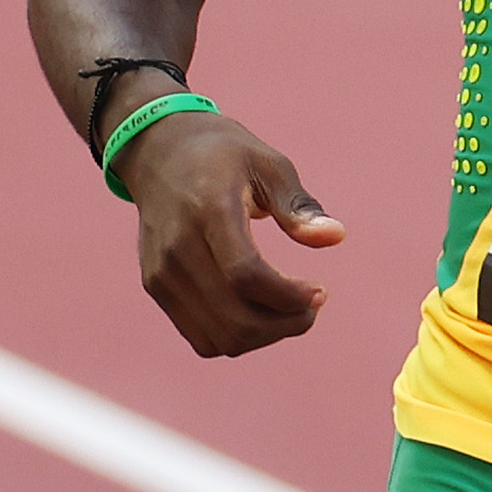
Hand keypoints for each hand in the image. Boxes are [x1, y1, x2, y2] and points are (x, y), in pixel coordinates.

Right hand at [116, 110, 345, 356]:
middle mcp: (178, 247)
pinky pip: (202, 337)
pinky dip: (238, 338)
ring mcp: (162, 272)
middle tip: (312, 306)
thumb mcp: (269, 164)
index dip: (288, 297)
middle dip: (285, 324)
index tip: (321, 292)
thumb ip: (298, 205)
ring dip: (265, 337)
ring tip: (291, 312)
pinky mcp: (156, 287)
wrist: (160, 152)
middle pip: (234, 318)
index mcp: (209, 211)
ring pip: (219, 338)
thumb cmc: (224, 156)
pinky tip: (261, 313)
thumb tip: (335, 236)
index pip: (246, 275)